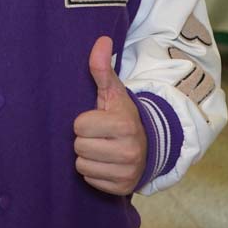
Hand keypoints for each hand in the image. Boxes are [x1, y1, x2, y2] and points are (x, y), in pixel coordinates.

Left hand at [73, 36, 147, 195]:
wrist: (149, 145)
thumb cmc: (123, 116)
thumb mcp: (114, 92)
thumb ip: (103, 68)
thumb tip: (101, 40)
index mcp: (124, 124)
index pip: (80, 125)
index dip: (84, 121)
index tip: (97, 119)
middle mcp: (129, 150)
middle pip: (79, 147)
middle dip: (85, 140)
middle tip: (99, 135)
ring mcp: (127, 171)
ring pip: (82, 166)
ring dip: (87, 158)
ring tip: (102, 148)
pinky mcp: (123, 188)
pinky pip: (90, 181)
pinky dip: (95, 173)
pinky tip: (105, 163)